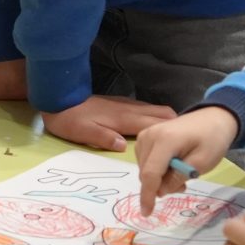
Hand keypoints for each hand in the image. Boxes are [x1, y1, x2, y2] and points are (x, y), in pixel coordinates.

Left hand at [40, 93, 174, 152]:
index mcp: (123, 119)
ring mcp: (126, 104)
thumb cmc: (71, 119)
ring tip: (177, 137)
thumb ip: (103, 137)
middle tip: (185, 142)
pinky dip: (156, 118)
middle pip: (160, 114)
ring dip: (167, 122)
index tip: (185, 143)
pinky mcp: (121, 104)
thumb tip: (123, 146)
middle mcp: (129, 109)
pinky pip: (145, 110)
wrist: (59, 98)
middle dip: (175, 126)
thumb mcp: (83, 132)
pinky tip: (157, 127)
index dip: (170, 133)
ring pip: (154, 110)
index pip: (153, 124)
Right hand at [134, 106, 241, 210]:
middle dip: (161, 185)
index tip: (147, 213)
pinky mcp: (145, 137)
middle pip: (146, 173)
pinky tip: (172, 166)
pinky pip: (145, 162)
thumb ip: (178, 178)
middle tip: (184, 184)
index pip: (150, 174)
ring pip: (145, 169)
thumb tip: (160, 191)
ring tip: (181, 173)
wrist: (213, 117)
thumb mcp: (201, 163)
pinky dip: (157, 169)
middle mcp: (149, 136)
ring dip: (160, 178)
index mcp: (164, 141)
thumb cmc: (211, 139)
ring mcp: (145, 135)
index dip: (148, 196)